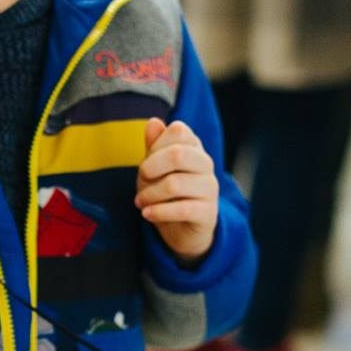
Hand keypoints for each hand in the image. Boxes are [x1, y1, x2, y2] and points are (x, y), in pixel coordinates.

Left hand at [136, 117, 218, 263]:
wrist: (182, 229)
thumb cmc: (166, 192)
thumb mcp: (154, 167)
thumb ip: (154, 145)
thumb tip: (153, 122)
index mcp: (194, 147)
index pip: (178, 130)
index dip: (156, 145)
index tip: (146, 164)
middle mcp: (206, 164)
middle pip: (178, 154)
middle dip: (151, 168)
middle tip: (141, 181)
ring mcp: (209, 188)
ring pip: (175, 184)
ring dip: (150, 194)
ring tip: (140, 202)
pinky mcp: (208, 212)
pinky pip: (182, 209)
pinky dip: (158, 212)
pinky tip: (147, 214)